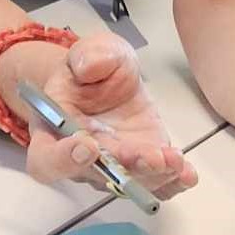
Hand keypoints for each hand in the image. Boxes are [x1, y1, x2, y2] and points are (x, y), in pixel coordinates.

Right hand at [23, 35, 197, 201]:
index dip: (63, 159)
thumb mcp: (89, 50)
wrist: (106, 78)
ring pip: (127, 184)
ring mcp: (112, 166)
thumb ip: (88, 56)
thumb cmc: (91, 66)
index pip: (47, 158)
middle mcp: (80, 160)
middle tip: (148, 155)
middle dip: (124, 168)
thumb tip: (88, 67)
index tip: (86, 146)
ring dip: (152, 176)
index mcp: (53, 131)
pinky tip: (187, 174)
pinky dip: (171, 182)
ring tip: (173, 160)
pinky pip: (153, 183)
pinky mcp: (140, 165)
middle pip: (95, 176)